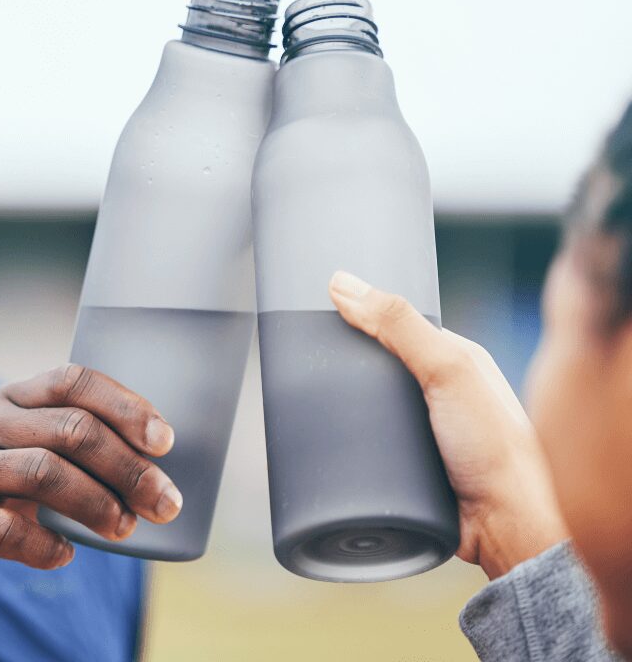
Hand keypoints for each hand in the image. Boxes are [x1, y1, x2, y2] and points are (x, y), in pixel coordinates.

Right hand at [0, 364, 180, 621]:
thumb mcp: (19, 452)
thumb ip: (68, 446)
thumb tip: (154, 468)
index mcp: (12, 398)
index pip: (75, 381)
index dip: (126, 406)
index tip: (165, 441)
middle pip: (72, 429)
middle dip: (128, 467)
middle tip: (164, 502)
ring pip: (43, 473)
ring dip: (96, 504)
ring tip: (125, 528)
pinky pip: (2, 528)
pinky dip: (44, 544)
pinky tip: (65, 554)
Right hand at [329, 271, 567, 579]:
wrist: (507, 529)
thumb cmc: (492, 446)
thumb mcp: (446, 369)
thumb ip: (399, 325)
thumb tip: (343, 284)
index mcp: (456, 360)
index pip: (398, 326)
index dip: (362, 318)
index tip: (322, 313)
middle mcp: (442, 392)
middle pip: (380, 367)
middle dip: (348, 365)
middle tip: (307, 361)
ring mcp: (427, 430)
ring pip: (372, 408)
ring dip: (346, 408)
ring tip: (307, 400)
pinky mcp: (412, 466)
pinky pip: (371, 445)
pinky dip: (351, 440)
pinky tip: (328, 438)